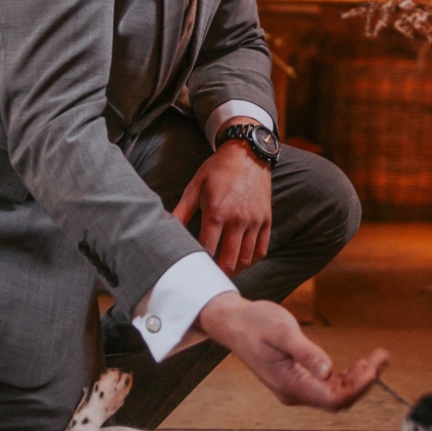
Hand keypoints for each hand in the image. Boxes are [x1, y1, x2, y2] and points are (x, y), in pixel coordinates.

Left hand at [172, 140, 270, 274]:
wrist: (247, 153)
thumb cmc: (217, 169)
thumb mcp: (195, 186)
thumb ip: (182, 210)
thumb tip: (165, 227)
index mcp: (217, 212)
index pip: (207, 249)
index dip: (200, 262)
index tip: (193, 268)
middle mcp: (238, 219)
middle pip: (228, 260)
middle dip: (217, 272)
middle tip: (208, 277)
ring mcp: (254, 221)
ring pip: (246, 258)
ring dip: (235, 269)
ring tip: (224, 272)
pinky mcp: (266, 220)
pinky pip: (261, 249)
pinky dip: (252, 260)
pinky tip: (242, 262)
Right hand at [198, 292, 388, 411]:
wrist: (233, 322)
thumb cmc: (256, 322)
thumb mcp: (282, 331)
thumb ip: (305, 352)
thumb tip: (329, 370)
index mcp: (291, 385)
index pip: (334, 400)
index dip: (358, 388)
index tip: (375, 367)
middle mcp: (294, 393)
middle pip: (338, 400)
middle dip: (364, 382)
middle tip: (383, 357)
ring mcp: (296, 389)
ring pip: (335, 395)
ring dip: (358, 380)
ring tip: (377, 359)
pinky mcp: (297, 380)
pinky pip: (327, 387)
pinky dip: (346, 378)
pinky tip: (359, 365)